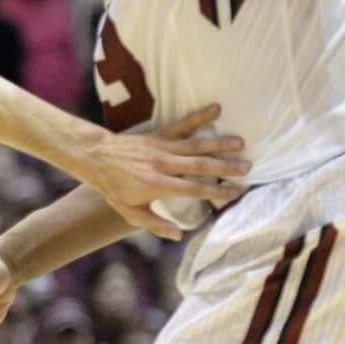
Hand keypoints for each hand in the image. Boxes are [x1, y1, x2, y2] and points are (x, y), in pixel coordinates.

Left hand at [81, 105, 249, 240]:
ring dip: (219, 143)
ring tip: (241, 143)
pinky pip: (182, 124)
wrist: (96, 158)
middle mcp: (163, 165)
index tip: (236, 193)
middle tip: (248, 167)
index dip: (216, 192)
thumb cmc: (115, 188)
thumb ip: (155, 224)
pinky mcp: (159, 134)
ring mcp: (162, 148)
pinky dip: (200, 116)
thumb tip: (179, 234)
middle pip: (200, 166)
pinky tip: (217, 108)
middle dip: (225, 167)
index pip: (193, 190)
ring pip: (195, 145)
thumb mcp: (131, 212)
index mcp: (157, 185)